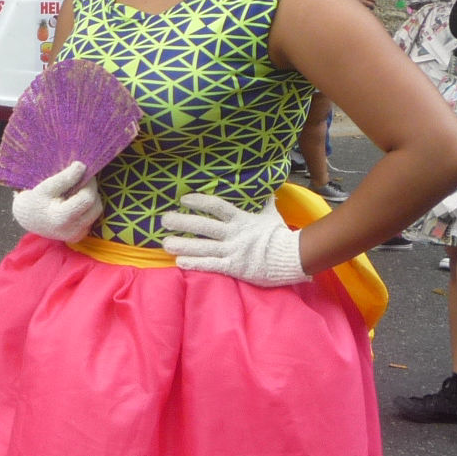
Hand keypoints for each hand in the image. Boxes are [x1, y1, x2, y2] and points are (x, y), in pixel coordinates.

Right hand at [11, 160, 103, 242]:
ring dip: (90, 198)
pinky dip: (87, 207)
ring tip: (75, 192)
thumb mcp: (46, 186)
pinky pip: (92, 217)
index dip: (89, 183)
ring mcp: (76, 235)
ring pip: (96, 211)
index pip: (87, 199)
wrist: (27, 218)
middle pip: (96, 206)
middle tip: (80, 180)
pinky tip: (74, 202)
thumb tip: (82, 166)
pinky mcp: (79, 236)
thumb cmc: (35, 200)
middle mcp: (72, 231)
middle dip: (91, 190)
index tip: (83, 172)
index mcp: (62, 219)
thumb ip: (65, 177)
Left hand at [158, 194, 308, 285]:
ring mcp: (233, 251)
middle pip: (204, 226)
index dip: (199, 201)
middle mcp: (234, 234)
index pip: (217, 206)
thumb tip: (267, 188)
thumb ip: (265, 202)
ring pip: (203, 247)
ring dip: (183, 244)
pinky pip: (211, 265)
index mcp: (242, 219)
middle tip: (164, 220)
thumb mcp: (272, 215)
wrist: (292, 257)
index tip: (183, 199)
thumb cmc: (280, 236)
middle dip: (182, 223)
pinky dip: (195, 263)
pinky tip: (180, 262)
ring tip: (165, 243)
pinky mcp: (234, 267)